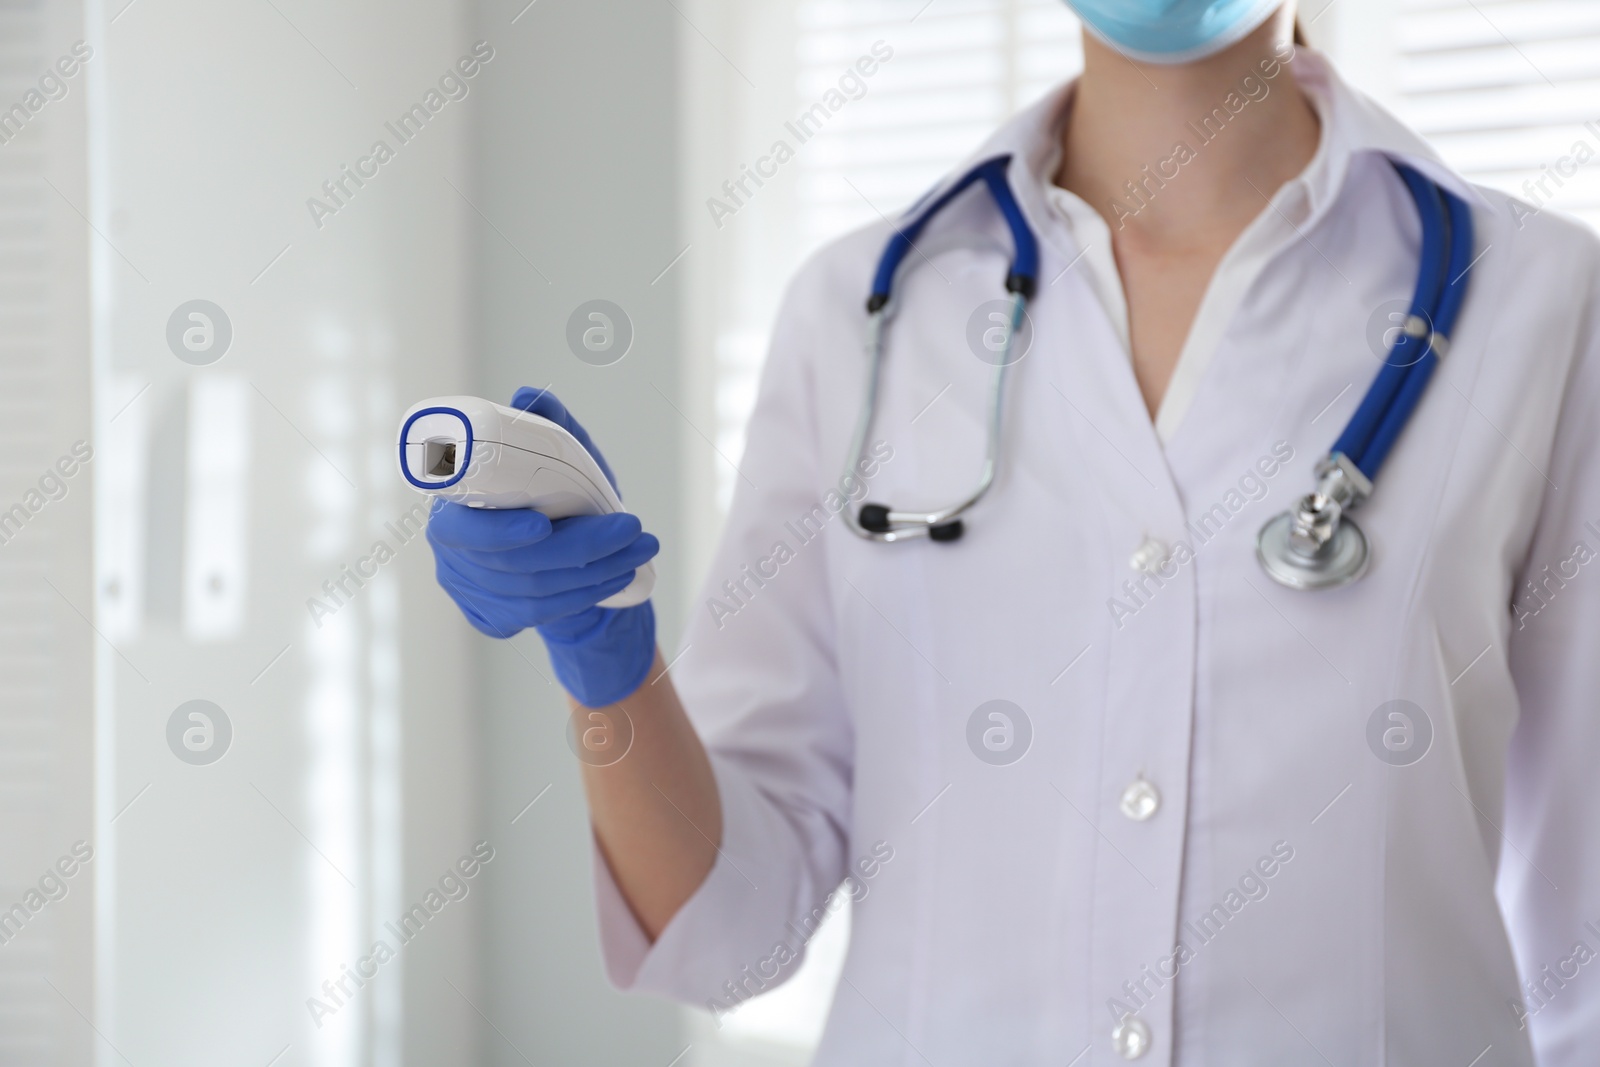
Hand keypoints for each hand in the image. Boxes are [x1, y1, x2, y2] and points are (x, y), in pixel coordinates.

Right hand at [424, 388, 659, 706]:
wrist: (540, 545)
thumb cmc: (540, 491)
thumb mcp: (548, 456)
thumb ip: (540, 426)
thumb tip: (527, 396)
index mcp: (450, 509)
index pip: (464, 530)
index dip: (499, 533)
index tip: (542, 526)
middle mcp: (452, 557)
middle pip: (517, 566)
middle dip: (582, 548)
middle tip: (631, 529)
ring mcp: (471, 593)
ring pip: (537, 594)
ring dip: (597, 572)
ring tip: (639, 549)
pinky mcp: (495, 619)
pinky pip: (545, 613)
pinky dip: (587, 593)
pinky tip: (618, 574)